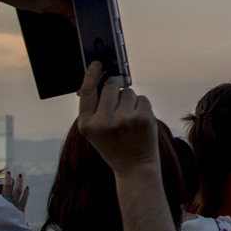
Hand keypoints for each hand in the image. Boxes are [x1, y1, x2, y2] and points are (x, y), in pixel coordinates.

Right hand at [0, 170, 29, 213]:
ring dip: (19, 182)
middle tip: (8, 172)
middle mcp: (5, 200)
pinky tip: (27, 187)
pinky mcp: (20, 209)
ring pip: (17, 190)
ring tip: (20, 175)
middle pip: (7, 187)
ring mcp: (14, 204)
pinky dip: (26, 193)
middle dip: (7, 179)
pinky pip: (24, 198)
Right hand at [77, 62, 157, 176]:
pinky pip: (142, 98)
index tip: (97, 64)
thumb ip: (93, 107)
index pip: (87, 91)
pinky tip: (139, 121)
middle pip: (110, 87)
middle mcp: (103, 122)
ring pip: (128, 92)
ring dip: (130, 101)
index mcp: (87, 124)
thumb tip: (97, 78)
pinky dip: (142, 106)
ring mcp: (124, 120)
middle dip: (116, 93)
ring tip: (129, 120)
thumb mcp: (95, 130)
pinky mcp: (142, 119)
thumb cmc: (114, 145)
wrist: (135, 167)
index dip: (92, 75)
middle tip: (118, 110)